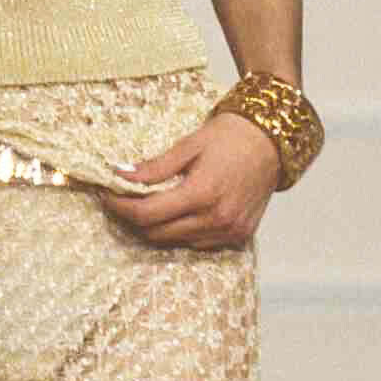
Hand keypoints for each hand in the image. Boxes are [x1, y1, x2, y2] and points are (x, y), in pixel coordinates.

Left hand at [96, 112, 279, 250]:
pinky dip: (181, 232)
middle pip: (157, 234)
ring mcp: (229, 231)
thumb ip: (154, 167)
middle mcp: (216, 218)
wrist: (273, 140)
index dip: (120, 207)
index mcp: (202, 193)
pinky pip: (198, 244)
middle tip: (121, 200)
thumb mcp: (189, 145)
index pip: (147, 214)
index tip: (107, 195)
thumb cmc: (231, 136)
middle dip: (133, 219)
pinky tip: (177, 213)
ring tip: (148, 206)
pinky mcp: (239, 236)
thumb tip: (119, 175)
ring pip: (176, 242)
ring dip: (156, 228)